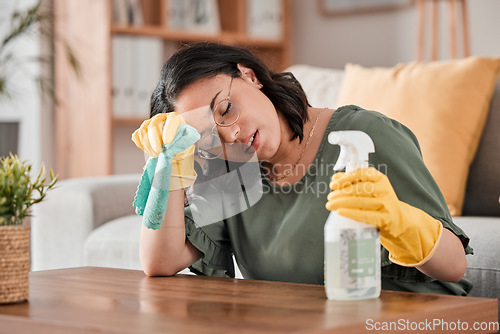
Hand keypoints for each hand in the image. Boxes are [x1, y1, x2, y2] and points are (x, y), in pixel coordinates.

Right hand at [132, 112, 196, 189]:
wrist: (175, 146)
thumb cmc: (181, 143)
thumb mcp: (186, 144)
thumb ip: (182, 143)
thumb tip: (171, 147)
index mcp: (175, 117)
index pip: (172, 120)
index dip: (169, 131)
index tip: (167, 143)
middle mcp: (160, 118)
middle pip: (153, 125)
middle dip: (155, 141)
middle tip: (160, 152)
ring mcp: (149, 123)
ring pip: (143, 131)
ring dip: (148, 145)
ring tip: (156, 155)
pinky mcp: (142, 130)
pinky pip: (136, 136)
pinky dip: (141, 145)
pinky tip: (149, 151)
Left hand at [325, 167, 442, 266]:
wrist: (400, 220)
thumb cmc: (381, 202)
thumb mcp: (371, 188)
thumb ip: (354, 182)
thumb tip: (335, 177)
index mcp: (380, 179)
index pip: (360, 174)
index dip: (345, 178)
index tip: (333, 184)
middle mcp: (384, 189)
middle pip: (358, 189)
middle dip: (340, 193)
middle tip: (329, 197)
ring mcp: (386, 204)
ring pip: (360, 201)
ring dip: (342, 203)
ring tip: (330, 205)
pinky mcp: (385, 218)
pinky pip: (365, 214)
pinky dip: (351, 212)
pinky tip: (340, 211)